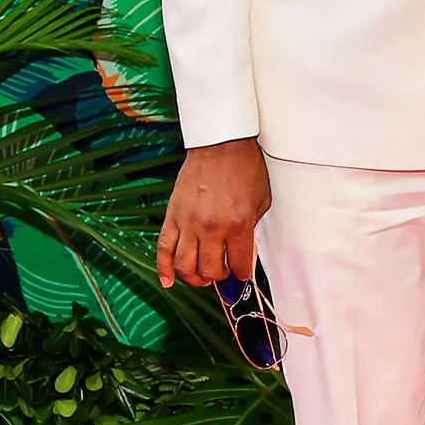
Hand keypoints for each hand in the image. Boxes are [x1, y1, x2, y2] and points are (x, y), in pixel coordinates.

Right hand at [156, 137, 270, 288]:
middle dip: (219, 277)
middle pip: (210, 270)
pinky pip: (164, 248)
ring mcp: (189, 222)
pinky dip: (163, 268)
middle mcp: (212, 227)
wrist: (221, 144)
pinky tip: (167, 280)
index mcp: (238, 224)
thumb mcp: (261, 201)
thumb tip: (242, 253)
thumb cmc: (243, 168)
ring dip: (193, 278)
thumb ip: (251, 230)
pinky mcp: (173, 215)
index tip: (241, 274)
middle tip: (222, 273)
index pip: (240, 265)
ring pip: (185, 266)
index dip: (242, 274)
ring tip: (199, 277)